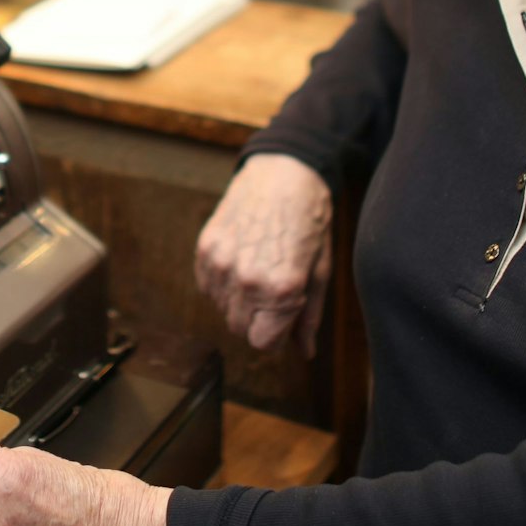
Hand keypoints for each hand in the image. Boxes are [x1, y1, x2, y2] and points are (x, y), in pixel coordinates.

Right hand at [195, 153, 332, 356]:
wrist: (285, 172)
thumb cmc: (310, 221)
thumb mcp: (320, 270)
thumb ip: (310, 316)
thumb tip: (305, 353)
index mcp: (281, 289)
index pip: (263, 343)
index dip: (277, 334)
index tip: (285, 316)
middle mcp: (247, 280)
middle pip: (240, 329)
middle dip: (258, 319)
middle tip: (275, 291)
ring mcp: (221, 263)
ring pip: (221, 308)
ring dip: (238, 301)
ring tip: (259, 269)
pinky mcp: (205, 248)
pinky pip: (207, 287)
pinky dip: (221, 283)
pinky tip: (242, 260)